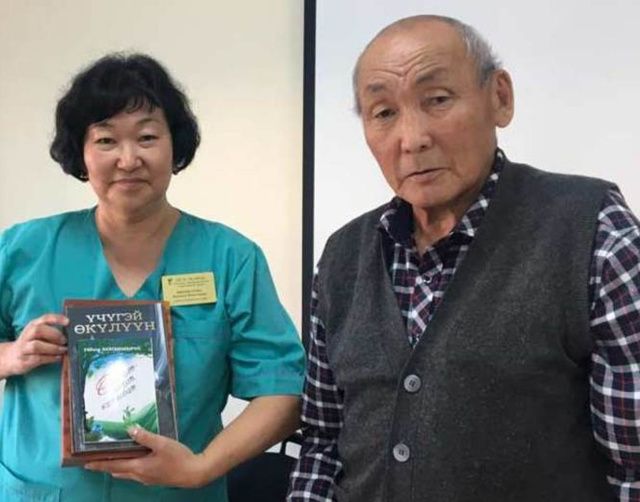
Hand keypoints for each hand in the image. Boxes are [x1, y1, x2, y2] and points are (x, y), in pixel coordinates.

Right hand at [4, 314, 67, 375]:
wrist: (12, 357)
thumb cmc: (32, 343)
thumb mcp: (39, 334)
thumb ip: (52, 331)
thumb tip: (73, 334)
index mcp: (33, 325)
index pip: (44, 318)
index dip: (56, 318)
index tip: (68, 322)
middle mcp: (27, 334)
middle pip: (38, 330)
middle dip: (54, 335)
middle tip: (65, 341)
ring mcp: (24, 348)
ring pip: (37, 346)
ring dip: (53, 348)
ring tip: (63, 350)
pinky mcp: (24, 360)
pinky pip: (38, 358)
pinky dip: (50, 358)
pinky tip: (58, 357)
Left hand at [85, 426, 207, 487]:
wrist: (193, 473)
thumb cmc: (178, 458)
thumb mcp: (162, 444)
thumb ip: (145, 436)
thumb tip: (129, 429)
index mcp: (138, 467)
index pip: (113, 465)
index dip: (99, 464)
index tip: (85, 463)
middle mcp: (139, 475)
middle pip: (117, 470)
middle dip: (104, 466)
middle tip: (93, 460)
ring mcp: (146, 478)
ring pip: (126, 473)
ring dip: (116, 467)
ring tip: (110, 459)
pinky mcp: (153, 478)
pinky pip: (134, 474)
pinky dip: (127, 468)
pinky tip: (132, 461)